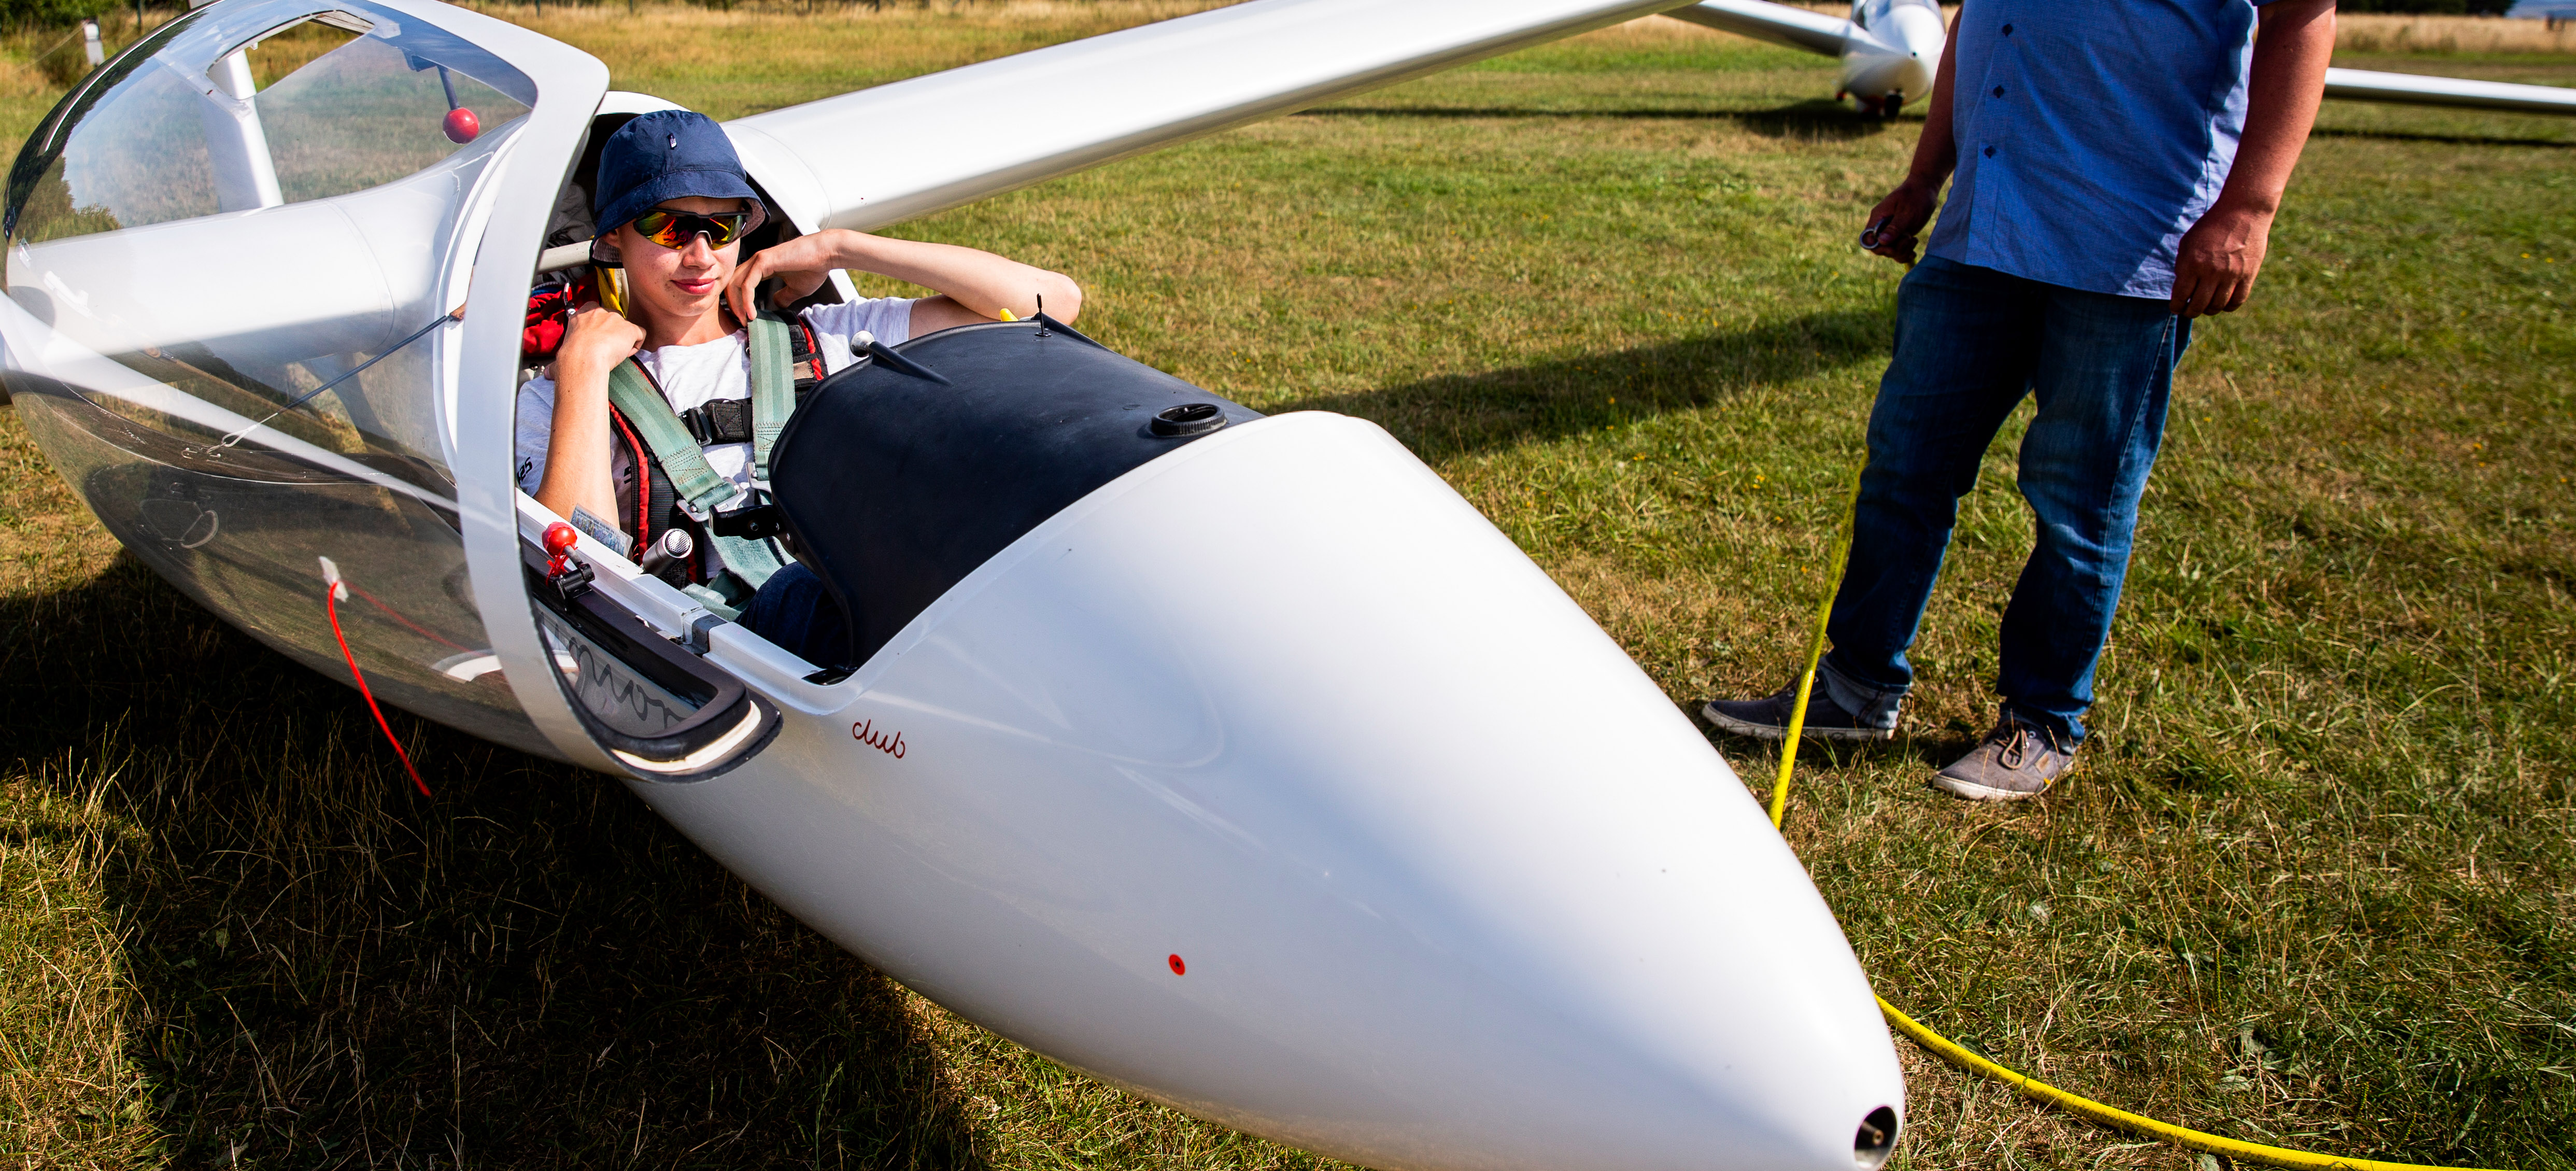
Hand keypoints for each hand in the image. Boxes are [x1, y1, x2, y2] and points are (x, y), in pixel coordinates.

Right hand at [557, 300, 644, 376]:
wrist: (583, 357)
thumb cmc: (572, 357)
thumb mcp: (563, 351)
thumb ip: (558, 360)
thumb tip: (548, 373)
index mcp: (581, 315)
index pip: (594, 310)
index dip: (599, 325)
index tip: (597, 337)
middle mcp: (599, 312)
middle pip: (613, 319)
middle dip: (612, 332)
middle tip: (607, 348)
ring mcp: (615, 318)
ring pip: (626, 327)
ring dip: (624, 340)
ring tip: (615, 353)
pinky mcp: (629, 327)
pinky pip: (640, 334)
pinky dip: (636, 344)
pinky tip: (627, 353)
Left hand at [726, 230, 841, 322]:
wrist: (825, 254)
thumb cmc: (814, 267)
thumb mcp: (796, 289)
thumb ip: (784, 296)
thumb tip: (776, 304)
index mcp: (763, 266)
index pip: (741, 284)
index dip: (739, 302)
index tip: (746, 319)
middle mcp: (757, 261)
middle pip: (733, 284)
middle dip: (733, 305)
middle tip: (741, 322)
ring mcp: (759, 260)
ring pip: (735, 284)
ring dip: (737, 305)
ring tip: (745, 321)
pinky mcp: (763, 261)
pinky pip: (748, 284)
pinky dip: (746, 301)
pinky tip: (752, 313)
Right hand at [1862, 178, 1939, 263]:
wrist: (1925, 188)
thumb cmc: (1915, 196)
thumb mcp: (1907, 212)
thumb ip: (1895, 227)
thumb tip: (1882, 241)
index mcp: (1878, 218)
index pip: (1868, 240)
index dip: (1878, 247)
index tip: (1892, 245)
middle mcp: (1881, 227)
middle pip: (1880, 248)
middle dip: (1895, 249)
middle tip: (1909, 238)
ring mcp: (1891, 231)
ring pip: (1890, 251)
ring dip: (1902, 251)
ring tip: (1913, 240)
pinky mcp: (1900, 235)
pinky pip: (1898, 250)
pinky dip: (1905, 254)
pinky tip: (1913, 251)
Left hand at [2170, 204, 2272, 317]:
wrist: (2243, 212)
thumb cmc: (2211, 226)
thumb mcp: (2188, 243)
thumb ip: (2183, 266)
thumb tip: (2182, 289)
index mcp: (2193, 263)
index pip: (2181, 296)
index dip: (2176, 306)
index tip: (2176, 308)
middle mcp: (2212, 272)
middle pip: (2199, 305)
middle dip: (2190, 312)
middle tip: (2189, 311)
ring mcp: (2231, 275)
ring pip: (2217, 306)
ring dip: (2209, 311)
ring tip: (2205, 307)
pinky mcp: (2248, 275)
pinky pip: (2237, 301)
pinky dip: (2228, 307)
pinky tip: (2222, 303)